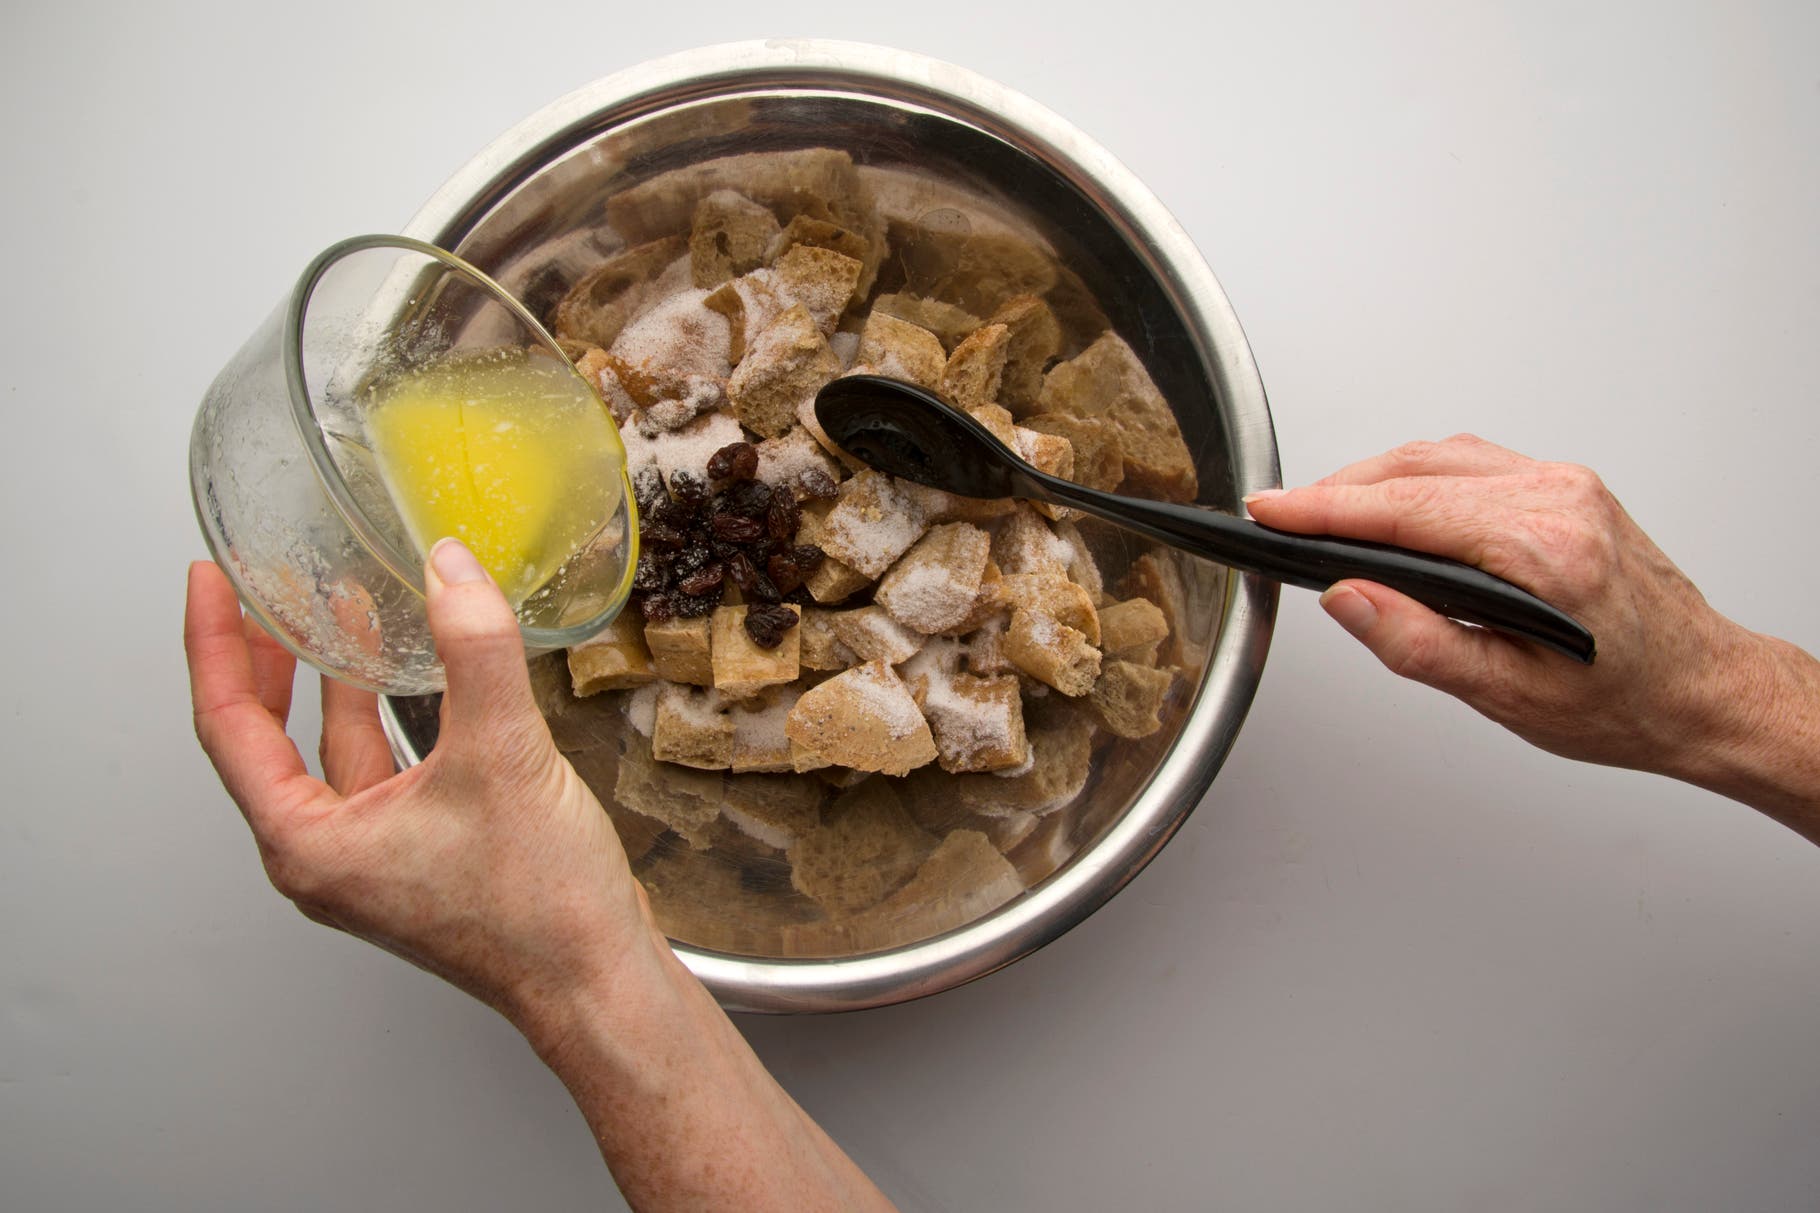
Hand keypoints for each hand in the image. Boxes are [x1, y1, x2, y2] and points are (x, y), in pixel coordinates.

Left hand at [186, 542, 898, 1208]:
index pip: (230, 726)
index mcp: (309, 843)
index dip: (216, 643)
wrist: (597, 979)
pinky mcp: (419, 854)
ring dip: (333, 681)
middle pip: (265, 739)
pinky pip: (381, 766)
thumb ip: (475, 650)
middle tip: (264, 590)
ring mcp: (372, 857)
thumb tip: (451, 569)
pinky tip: (411, 675)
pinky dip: (385, 712)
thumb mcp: (504, 756)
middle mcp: (326, 855)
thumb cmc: (539, 908)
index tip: (214, 583)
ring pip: (330, 750)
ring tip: (341, 611)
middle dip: (264, 660)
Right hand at [1244, 436, 1819, 819]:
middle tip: (1282, 517)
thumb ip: (1418, 644)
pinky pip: (1473, 461)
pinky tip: (1391, 503)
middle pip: (1417, 470)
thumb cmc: (1623, 702)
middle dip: (1338, 491)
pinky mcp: (1567, 485)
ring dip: (1374, 480)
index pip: (1406, 511)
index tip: (1271, 511)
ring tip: (1323, 515)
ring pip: (1441, 456)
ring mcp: (1567, 484)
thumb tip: (1348, 598)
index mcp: (1544, 551)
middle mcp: (1560, 500)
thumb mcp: (1508, 695)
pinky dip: (1416, 475)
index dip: (1324, 510)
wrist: (1702, 690)